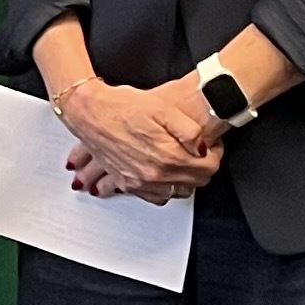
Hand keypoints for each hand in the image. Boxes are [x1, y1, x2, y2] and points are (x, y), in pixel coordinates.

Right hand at [54, 73, 221, 198]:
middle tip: (200, 152)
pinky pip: (153, 197)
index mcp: (167, 157)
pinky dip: (162, 189)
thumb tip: (204, 147)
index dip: (215, 154)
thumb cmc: (121, 107)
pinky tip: (163, 176)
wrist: (89, 112)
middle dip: (202, 168)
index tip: (212, 146)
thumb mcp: (163, 108)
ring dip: (184, 180)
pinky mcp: (125, 183)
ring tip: (182, 161)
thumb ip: (189, 131)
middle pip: (194, 183)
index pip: (208, 168)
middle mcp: (154, 175)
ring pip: (175, 193)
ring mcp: (139, 182)